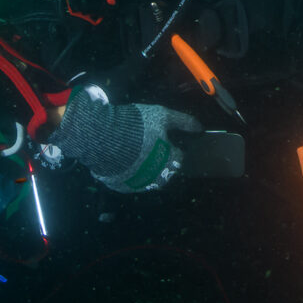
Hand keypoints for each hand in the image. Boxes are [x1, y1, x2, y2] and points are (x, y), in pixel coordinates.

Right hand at [45, 84, 203, 192]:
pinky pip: (131, 183)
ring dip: (147, 170)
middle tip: (151, 148)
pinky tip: (125, 162)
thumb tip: (199, 128)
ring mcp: (139, 184)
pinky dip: (130, 174)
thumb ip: (183, 122)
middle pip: (166, 172)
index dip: (174, 148)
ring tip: (137, 154)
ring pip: (149, 180)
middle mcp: (158, 177)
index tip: (167, 141)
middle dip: (162, 161)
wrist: (103, 137)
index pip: (179, 158)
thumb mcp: (162, 115)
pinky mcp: (122, 187)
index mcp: (170, 160)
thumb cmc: (137, 125)